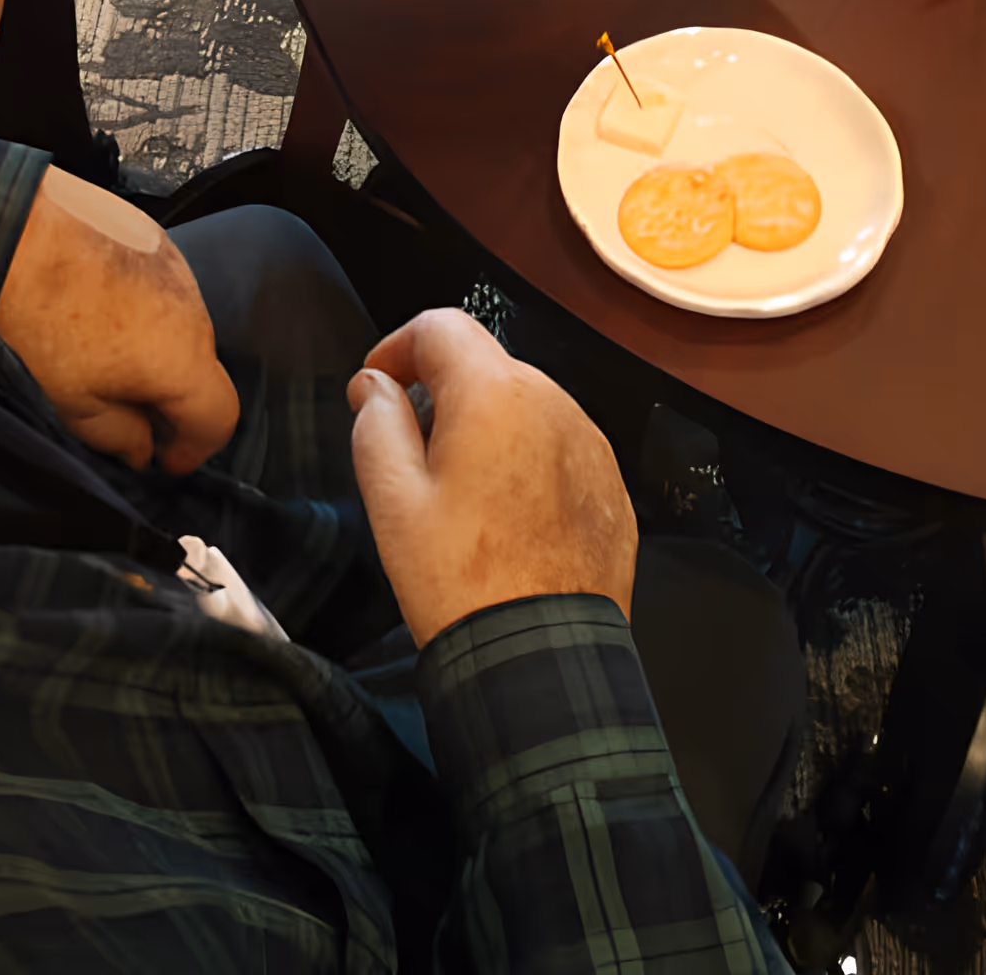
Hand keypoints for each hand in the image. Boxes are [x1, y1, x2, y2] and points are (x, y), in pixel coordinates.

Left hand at [0, 167, 238, 474]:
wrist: (10, 232)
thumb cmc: (37, 320)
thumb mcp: (72, 405)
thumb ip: (122, 437)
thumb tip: (144, 449)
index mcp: (182, 356)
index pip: (221, 415)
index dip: (196, 449)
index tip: (164, 459)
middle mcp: (193, 306)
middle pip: (202, 369)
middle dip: (170, 399)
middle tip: (124, 411)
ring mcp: (175, 263)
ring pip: (182, 326)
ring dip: (156, 350)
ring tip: (101, 353)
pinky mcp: (152, 235)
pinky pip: (162, 287)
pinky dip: (142, 309)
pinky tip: (95, 309)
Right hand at [347, 309, 636, 646]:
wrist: (540, 659)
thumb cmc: (458, 579)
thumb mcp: (391, 499)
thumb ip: (376, 421)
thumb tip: (375, 383)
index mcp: (495, 394)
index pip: (441, 326)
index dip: (398, 346)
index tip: (376, 384)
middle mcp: (554, 403)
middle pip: (486, 366)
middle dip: (443, 392)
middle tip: (411, 450)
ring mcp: (590, 446)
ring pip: (525, 408)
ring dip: (488, 428)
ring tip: (459, 493)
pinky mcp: (610, 488)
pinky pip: (559, 451)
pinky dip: (527, 463)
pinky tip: (505, 517)